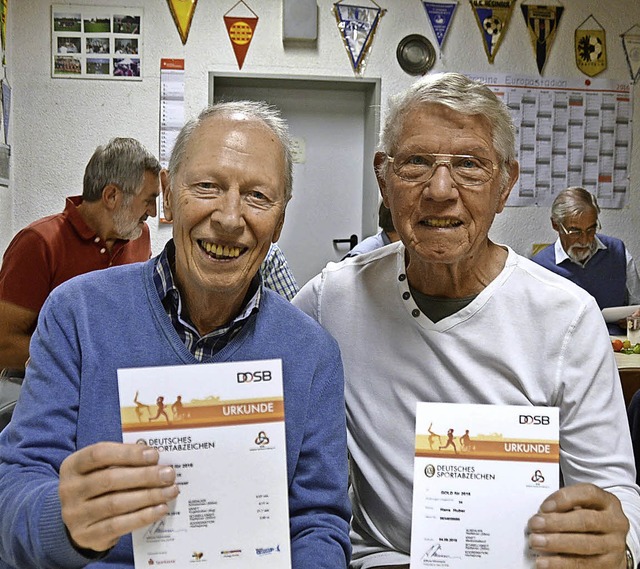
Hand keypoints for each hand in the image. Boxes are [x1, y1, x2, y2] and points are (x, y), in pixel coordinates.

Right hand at [59, 442, 178, 553]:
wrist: (78, 519)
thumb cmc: (98, 486)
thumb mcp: (101, 469)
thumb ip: (123, 461)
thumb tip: (156, 460)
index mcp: (73, 466)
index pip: (99, 454)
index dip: (128, 453)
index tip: (154, 454)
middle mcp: (69, 489)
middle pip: (109, 480)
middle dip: (144, 476)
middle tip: (168, 474)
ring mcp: (75, 515)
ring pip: (115, 504)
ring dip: (148, 496)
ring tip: (170, 491)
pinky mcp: (86, 535)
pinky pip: (118, 525)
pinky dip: (142, 517)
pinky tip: (160, 509)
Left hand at [527, 483, 628, 567]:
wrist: (611, 546)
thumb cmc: (589, 520)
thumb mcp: (582, 506)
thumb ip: (565, 506)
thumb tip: (540, 514)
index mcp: (607, 502)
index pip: (588, 493)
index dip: (564, 498)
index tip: (544, 506)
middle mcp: (615, 522)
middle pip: (585, 520)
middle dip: (556, 523)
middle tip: (535, 525)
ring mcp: (615, 545)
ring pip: (585, 545)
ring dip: (557, 543)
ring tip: (536, 542)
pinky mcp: (611, 565)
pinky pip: (585, 565)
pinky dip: (562, 564)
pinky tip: (546, 562)